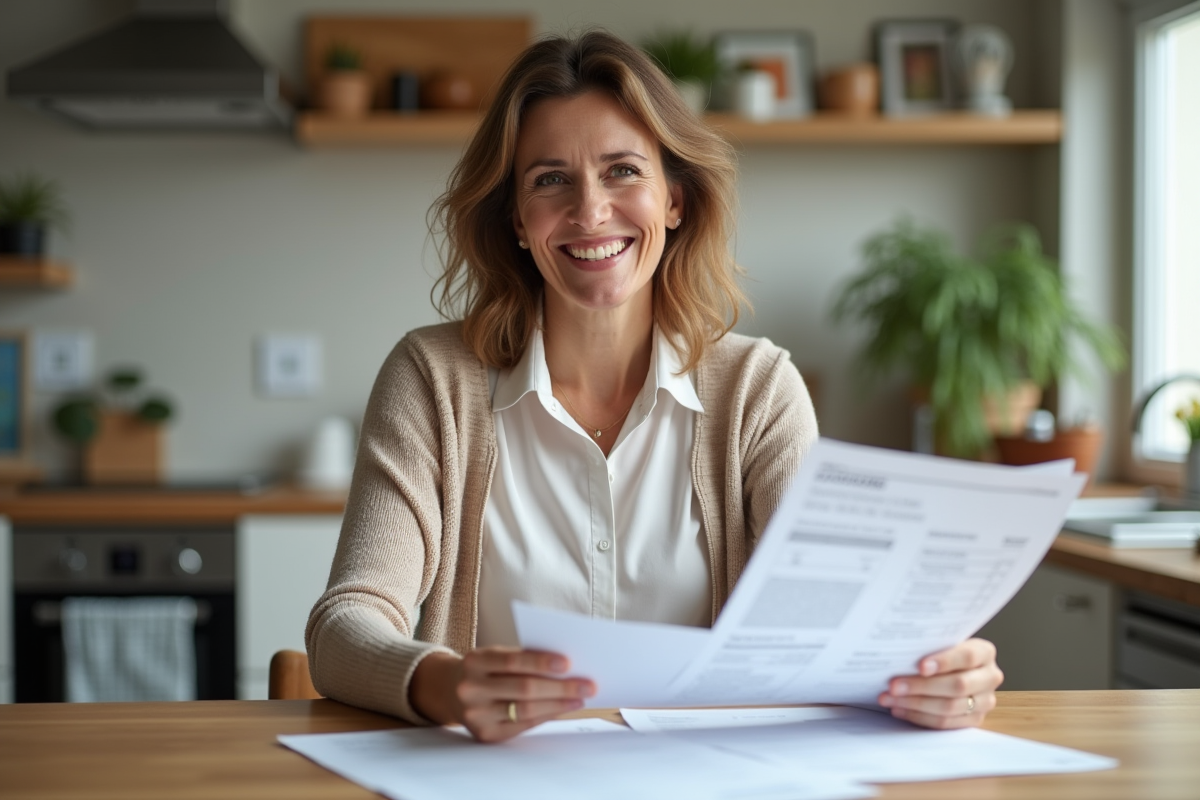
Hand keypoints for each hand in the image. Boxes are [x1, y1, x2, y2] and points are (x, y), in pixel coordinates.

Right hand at [409, 647, 595, 742]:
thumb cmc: (485, 669)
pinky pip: (522, 725)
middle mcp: (471, 688)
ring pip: (525, 710)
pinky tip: (562, 709)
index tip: (569, 663)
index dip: (541, 662)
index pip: (513, 661)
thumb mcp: (494, 655)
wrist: (449, 690)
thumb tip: (566, 668)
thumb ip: (523, 658)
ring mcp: (476, 714)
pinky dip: (546, 716)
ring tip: (579, 699)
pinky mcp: (485, 734)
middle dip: (560, 687)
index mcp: (475, 661)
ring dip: (558, 704)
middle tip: (587, 685)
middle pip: (523, 688)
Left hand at [877, 638, 1002, 728]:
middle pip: (957, 685)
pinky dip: (919, 716)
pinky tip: (900, 709)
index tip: (921, 666)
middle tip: (894, 686)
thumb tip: (900, 654)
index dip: (944, 662)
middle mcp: (990, 677)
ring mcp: (984, 701)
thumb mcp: (942, 643)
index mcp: (985, 652)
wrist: (956, 668)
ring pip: (949, 707)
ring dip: (915, 704)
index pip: (967, 656)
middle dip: (921, 686)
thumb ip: (930, 646)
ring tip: (890, 698)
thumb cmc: (942, 651)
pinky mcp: (974, 719)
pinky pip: (945, 723)